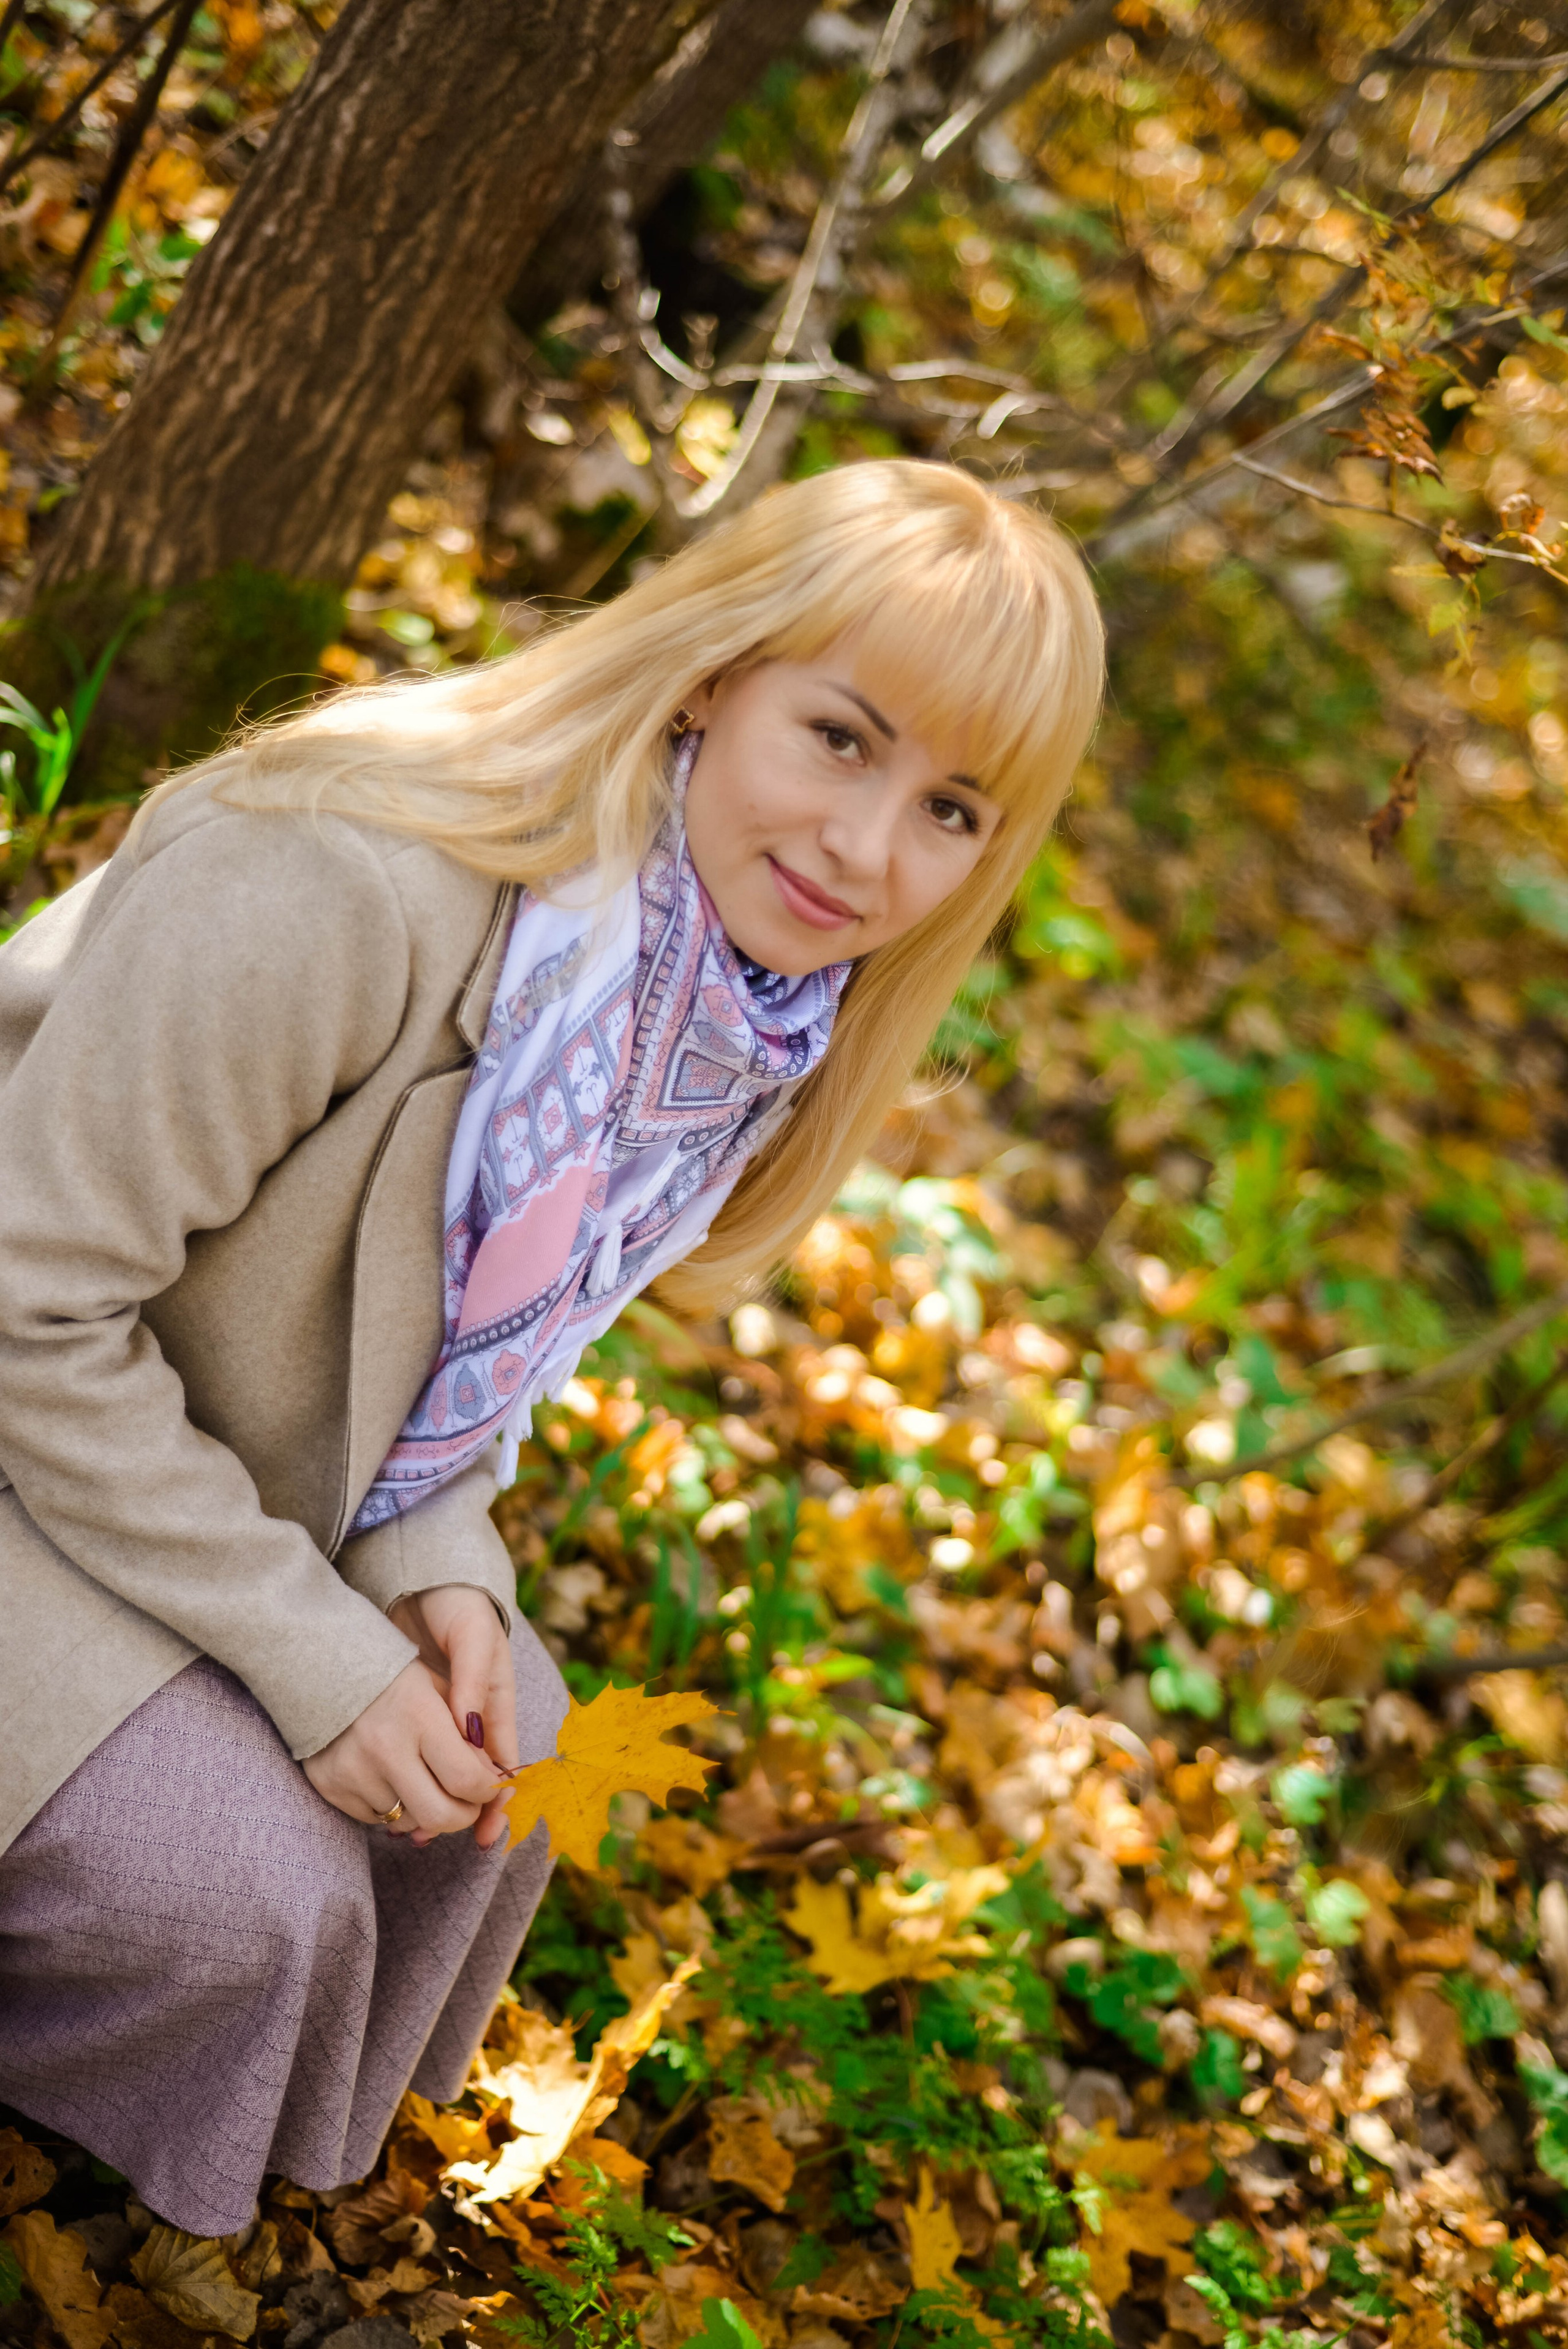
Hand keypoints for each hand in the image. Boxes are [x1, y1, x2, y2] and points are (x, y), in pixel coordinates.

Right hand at [303, 1584, 516, 1847]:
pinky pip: (374, 1819)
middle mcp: (385, 1747)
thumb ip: (468, 1731)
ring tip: (422, 1778)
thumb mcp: (437, 1686)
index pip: (468, 1779)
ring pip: (408, 1822)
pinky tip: (388, 1776)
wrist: (320, 1665)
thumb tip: (493, 1782)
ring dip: (423, 1809)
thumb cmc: (393, 1675)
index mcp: (419, 1714)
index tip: (488, 1786)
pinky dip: (390, 1806)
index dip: (487, 1792)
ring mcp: (354, 1770)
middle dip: (463, 1816)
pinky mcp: (330, 1786)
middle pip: (440, 1816)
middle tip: (466, 1803)